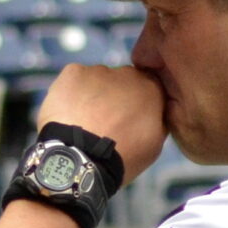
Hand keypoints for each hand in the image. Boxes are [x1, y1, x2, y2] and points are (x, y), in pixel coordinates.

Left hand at [34, 65, 167, 187]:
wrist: (85, 156)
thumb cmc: (124, 155)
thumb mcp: (154, 144)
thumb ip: (157, 119)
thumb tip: (154, 112)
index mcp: (152, 88)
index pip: (148, 88)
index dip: (138, 103)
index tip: (129, 119)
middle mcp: (128, 72)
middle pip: (122, 81)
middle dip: (116, 97)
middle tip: (106, 123)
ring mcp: (99, 70)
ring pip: (97, 80)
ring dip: (94, 95)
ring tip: (85, 122)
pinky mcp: (73, 72)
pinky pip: (75, 81)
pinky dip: (72, 94)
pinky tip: (70, 113)